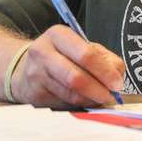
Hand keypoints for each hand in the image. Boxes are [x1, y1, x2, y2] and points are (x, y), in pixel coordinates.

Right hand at [10, 25, 125, 107]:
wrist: (24, 68)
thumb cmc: (60, 56)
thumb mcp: (80, 46)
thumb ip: (102, 57)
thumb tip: (116, 77)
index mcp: (57, 35)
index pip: (85, 54)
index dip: (105, 72)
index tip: (117, 83)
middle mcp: (42, 53)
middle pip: (76, 78)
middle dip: (98, 90)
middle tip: (110, 95)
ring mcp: (36, 75)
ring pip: (71, 94)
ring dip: (91, 100)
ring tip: (99, 98)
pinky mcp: (34, 95)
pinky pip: (63, 104)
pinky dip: (79, 105)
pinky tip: (84, 100)